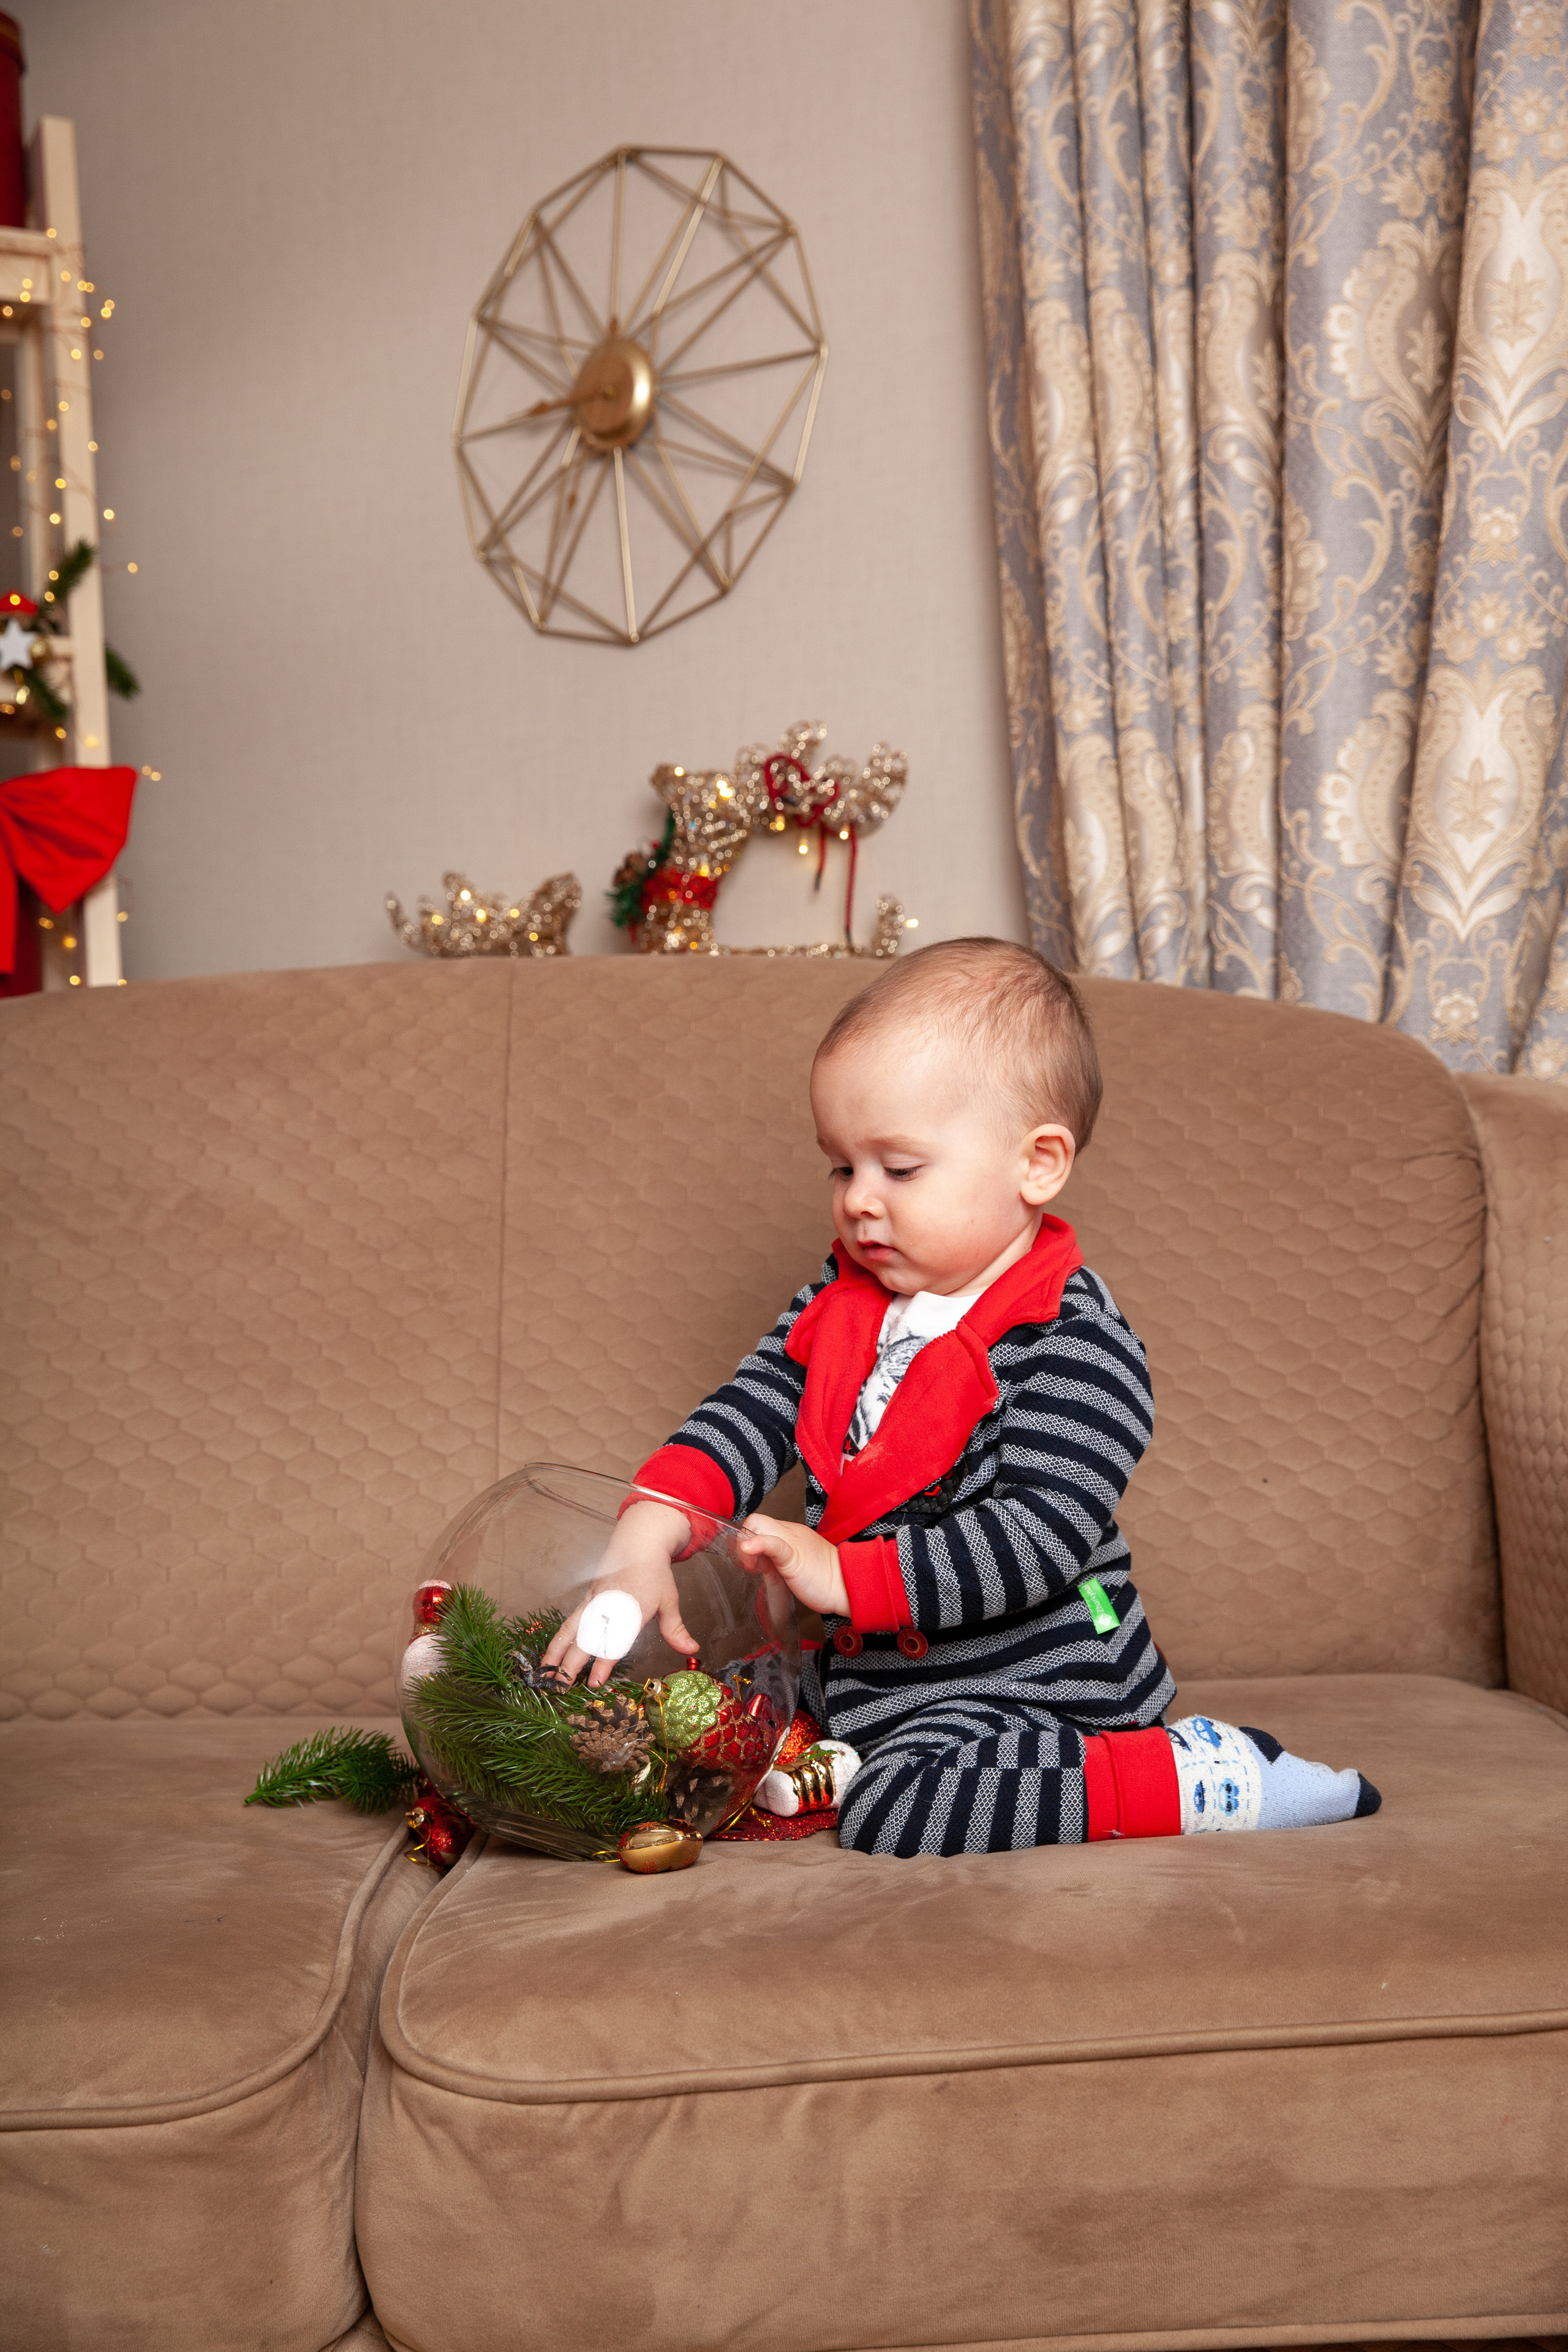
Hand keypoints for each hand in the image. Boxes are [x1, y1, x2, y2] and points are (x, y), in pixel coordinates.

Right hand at [540, 1500, 697, 1689]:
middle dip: (571, 1662)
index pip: (615, 1642)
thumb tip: (692, 1651)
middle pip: (586, 1638)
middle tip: (561, 1685)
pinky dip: (558, 1638)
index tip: (595, 1682)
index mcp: (630, 1611)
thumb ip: (676, 1630)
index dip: (604, 1663)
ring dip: (557, 1651)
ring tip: (545, 1672)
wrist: (638, 1544)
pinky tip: (551, 1653)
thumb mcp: (670, 1601)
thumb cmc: (655, 1575)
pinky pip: (570, 1621)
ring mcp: (594, 1602)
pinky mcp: (587, 1599)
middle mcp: (608, 1608)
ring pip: (571, 1629)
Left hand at [737, 1514, 849, 1618]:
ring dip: (745, 1546)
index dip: (748, 1539)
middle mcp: (789, 1532)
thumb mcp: (797, 1564)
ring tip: (755, 1568)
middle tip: (750, 1566)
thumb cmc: (825, 1579)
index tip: (751, 1563)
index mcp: (791, 1533)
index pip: (759, 1523)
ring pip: (759, 1526)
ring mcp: (792, 1542)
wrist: (849, 1586)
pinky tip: (748, 1549)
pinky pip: (774, 1543)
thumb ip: (778, 1560)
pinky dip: (758, 1544)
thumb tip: (761, 1563)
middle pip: (755, 1521)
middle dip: (742, 1541)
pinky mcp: (793, 1557)